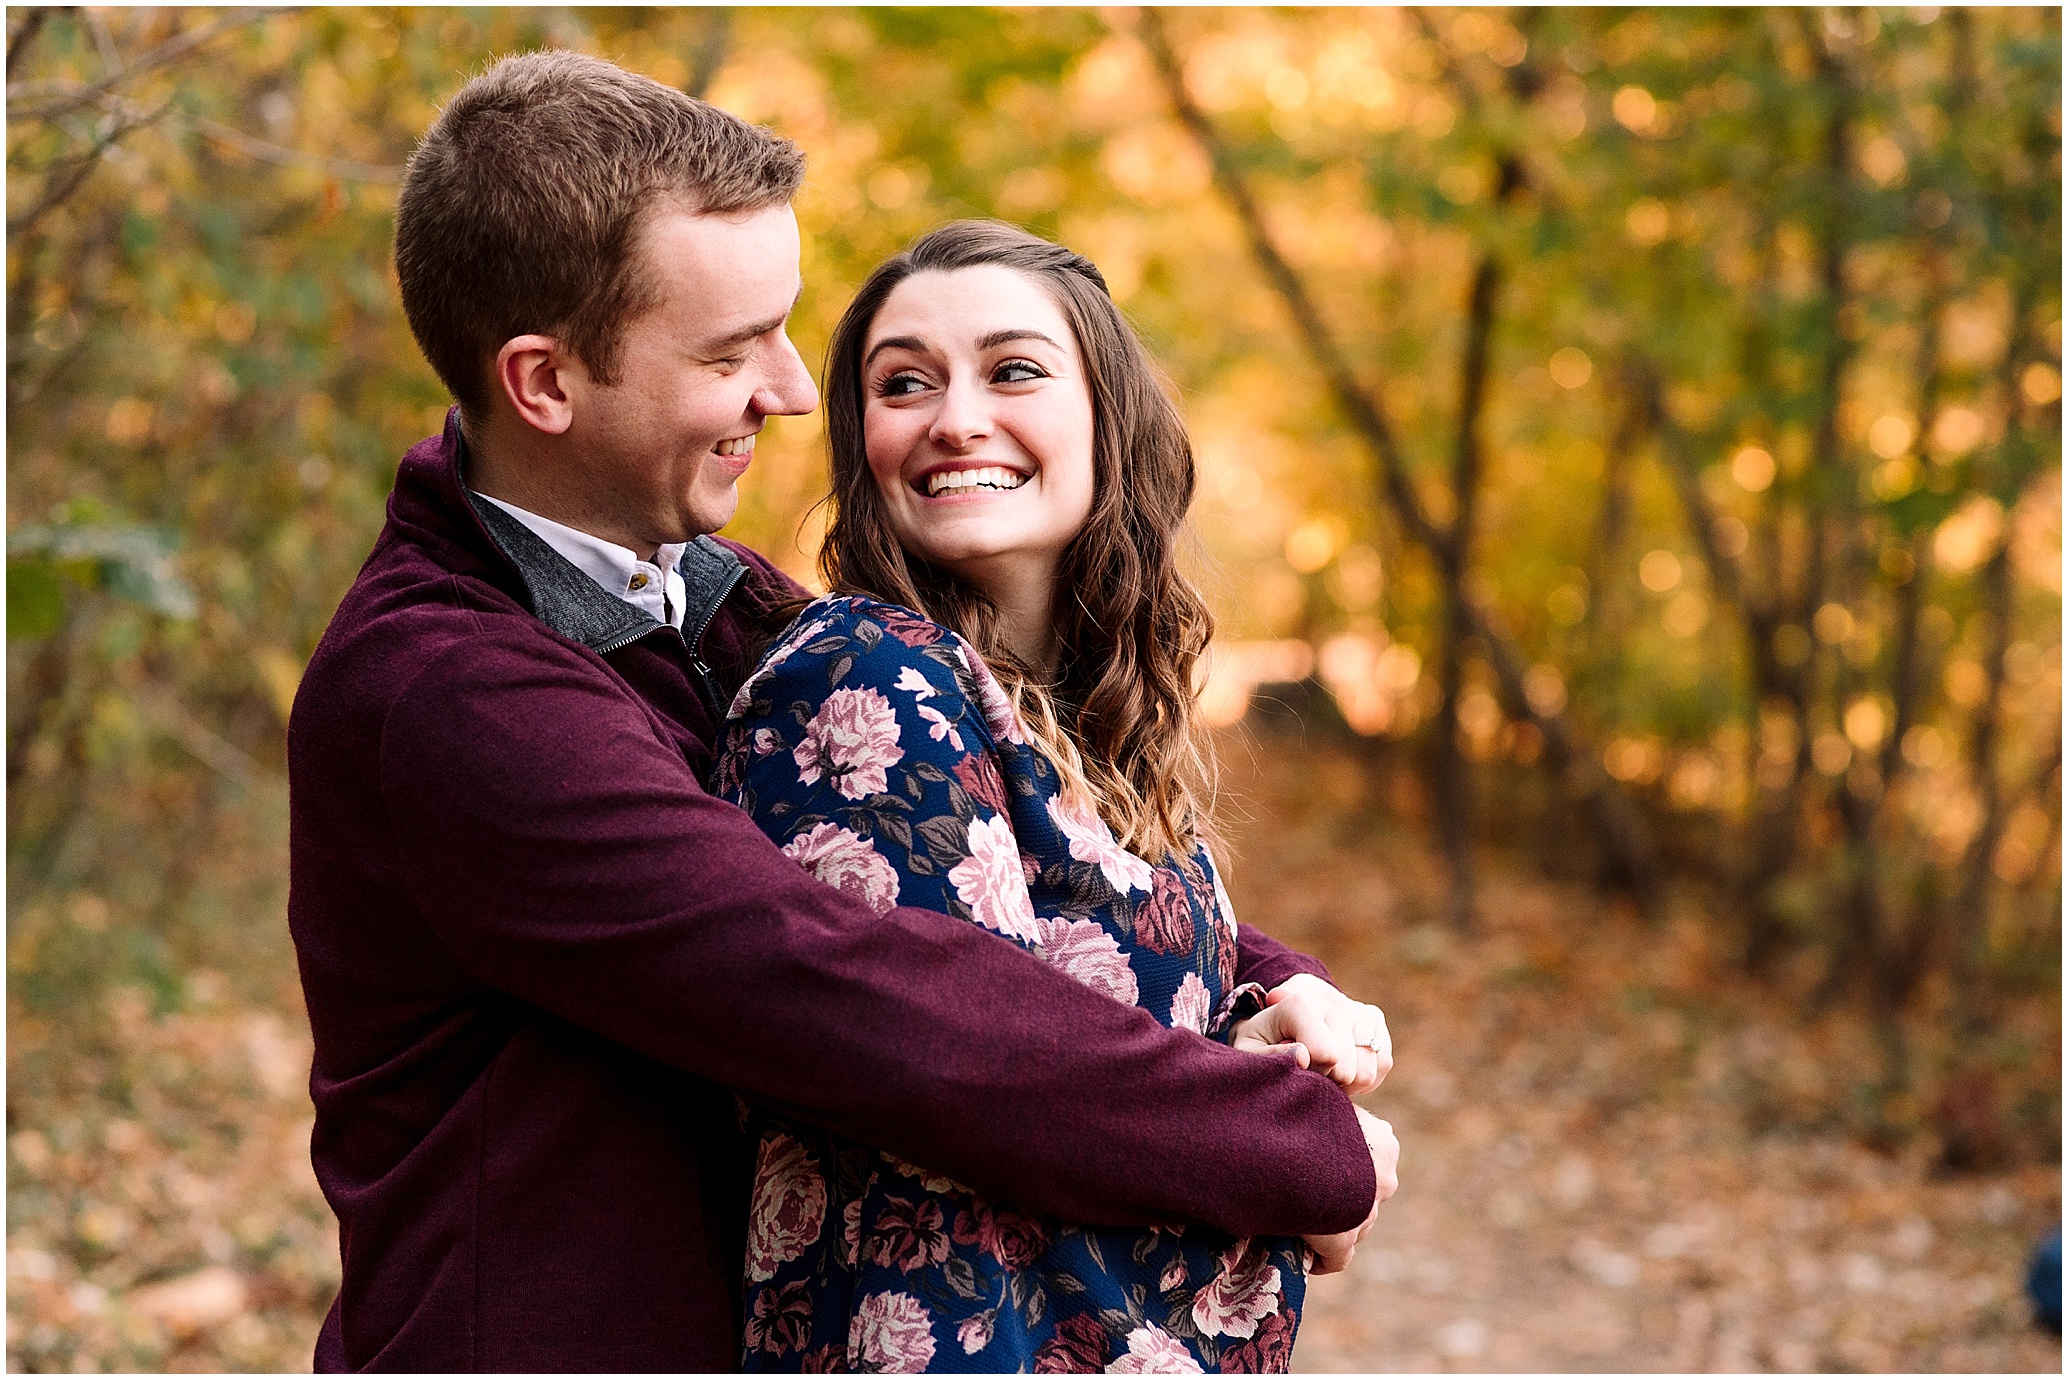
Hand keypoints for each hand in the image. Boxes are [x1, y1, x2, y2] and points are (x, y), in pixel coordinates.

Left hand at [1228, 973, 1390, 1094]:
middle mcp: (1333, 1001)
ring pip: (1368, 1070)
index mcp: (1300, 1002)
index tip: (1298, 1066)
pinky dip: (1364, 1078)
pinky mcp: (1375, 1019)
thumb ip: (1267, 1055)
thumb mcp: (1250, 1048)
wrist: (1285, 1012)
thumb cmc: (1264, 1036)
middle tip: (1310, 1074)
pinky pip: (1382, 1064)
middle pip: (1347, 1068)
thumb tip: (1302, 1056)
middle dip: (1328, 1081)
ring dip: (1347, 1083)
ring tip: (1324, 1073)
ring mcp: (1357, 1008)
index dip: (1312, 1072)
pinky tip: (1342, 1070)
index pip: (1325, 1054)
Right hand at [1303, 1107, 1398, 1274]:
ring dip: (1332, 1224)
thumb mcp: (1324, 1096)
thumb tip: (1319, 1091)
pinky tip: (1305, 1254)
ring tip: (1299, 1217)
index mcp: (1383, 1142)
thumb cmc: (1304, 1113)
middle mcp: (1383, 1178)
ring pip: (1353, 1225)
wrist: (1294, 1150)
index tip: (1318, 1162)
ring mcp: (1367, 1214)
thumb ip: (1331, 1104)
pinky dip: (1321, 1259)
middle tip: (1306, 1189)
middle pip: (1364, 1193)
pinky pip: (1335, 1258)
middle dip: (1342, 1196)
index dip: (1342, 1162)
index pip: (1369, 1157)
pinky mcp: (1344, 1243)